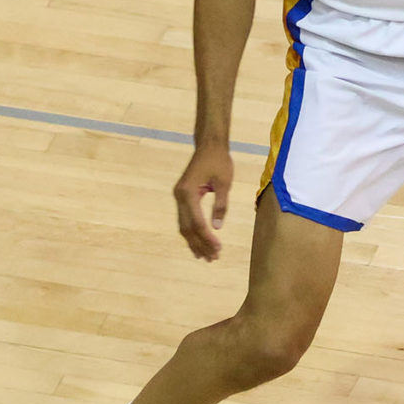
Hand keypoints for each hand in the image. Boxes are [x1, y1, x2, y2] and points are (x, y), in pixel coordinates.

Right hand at [174, 141, 236, 261]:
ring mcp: (179, 197)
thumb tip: (217, 227)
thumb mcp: (224, 183)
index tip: (218, 250)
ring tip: (206, 257)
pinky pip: (185, 219)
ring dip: (194, 242)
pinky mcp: (182, 197)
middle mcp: (179, 196)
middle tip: (212, 259)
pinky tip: (199, 244)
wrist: (209, 145)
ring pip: (184, 226)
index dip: (207, 238)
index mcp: (188, 193)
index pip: (197, 222)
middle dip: (200, 244)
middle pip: (188, 228)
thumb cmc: (219, 161)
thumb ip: (221, 205)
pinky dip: (192, 232)